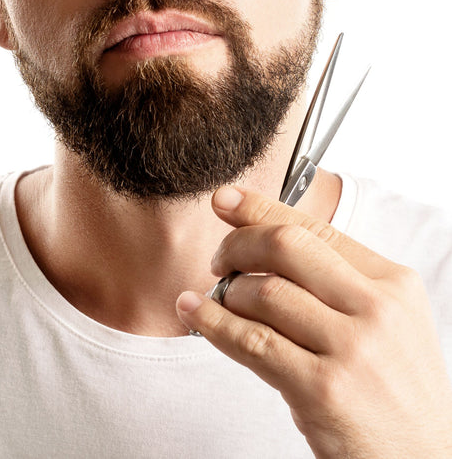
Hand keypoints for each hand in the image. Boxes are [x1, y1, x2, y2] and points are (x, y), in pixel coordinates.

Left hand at [176, 186, 451, 457]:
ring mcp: (351, 347)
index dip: (260, 208)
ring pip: (261, 293)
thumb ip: (333, 282)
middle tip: (219, 258)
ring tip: (218, 300)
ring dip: (226, 293)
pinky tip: (195, 312)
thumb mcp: (383, 321)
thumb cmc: (393, 388)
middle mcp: (375, 308)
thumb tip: (263, 245)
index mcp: (391, 282)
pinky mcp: (322, 388)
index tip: (225, 199)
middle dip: (237, 244)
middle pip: (284, 247)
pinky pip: (251, 341)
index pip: (315, 228)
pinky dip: (212, 322)